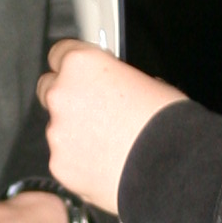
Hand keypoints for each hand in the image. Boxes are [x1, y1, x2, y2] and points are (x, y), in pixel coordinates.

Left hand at [40, 39, 183, 212]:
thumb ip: (117, 80)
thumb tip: (115, 88)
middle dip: (67, 98)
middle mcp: (62, 95)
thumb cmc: (168, 123)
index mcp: (82, 65)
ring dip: (75, 133)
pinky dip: (80, 162)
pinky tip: (107, 165)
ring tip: (110, 145)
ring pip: (58, 128)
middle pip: (49, 89)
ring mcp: (57, 133)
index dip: (73, 66)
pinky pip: (65, 159)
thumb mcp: (148, 82)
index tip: (81, 74)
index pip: (59, 53)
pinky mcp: (60, 166)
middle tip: (96, 111)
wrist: (172, 169)